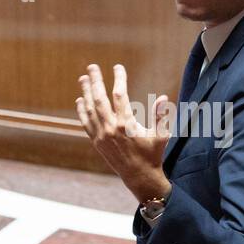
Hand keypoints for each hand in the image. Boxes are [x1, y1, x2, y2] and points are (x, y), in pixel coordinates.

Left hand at [75, 63, 172, 203]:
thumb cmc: (152, 154)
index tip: (118, 67)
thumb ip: (161, 116)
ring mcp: (101, 135)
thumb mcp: (161, 135)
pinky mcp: (96, 142)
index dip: (119, 79)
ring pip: (90, 110)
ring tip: (83, 78)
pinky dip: (82, 111)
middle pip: (99, 99)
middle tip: (92, 66)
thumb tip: (163, 98)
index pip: (120, 95)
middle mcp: (111, 128)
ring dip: (85, 93)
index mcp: (127, 124)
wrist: (139, 176)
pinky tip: (80, 100)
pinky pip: (86, 123)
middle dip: (95, 81)